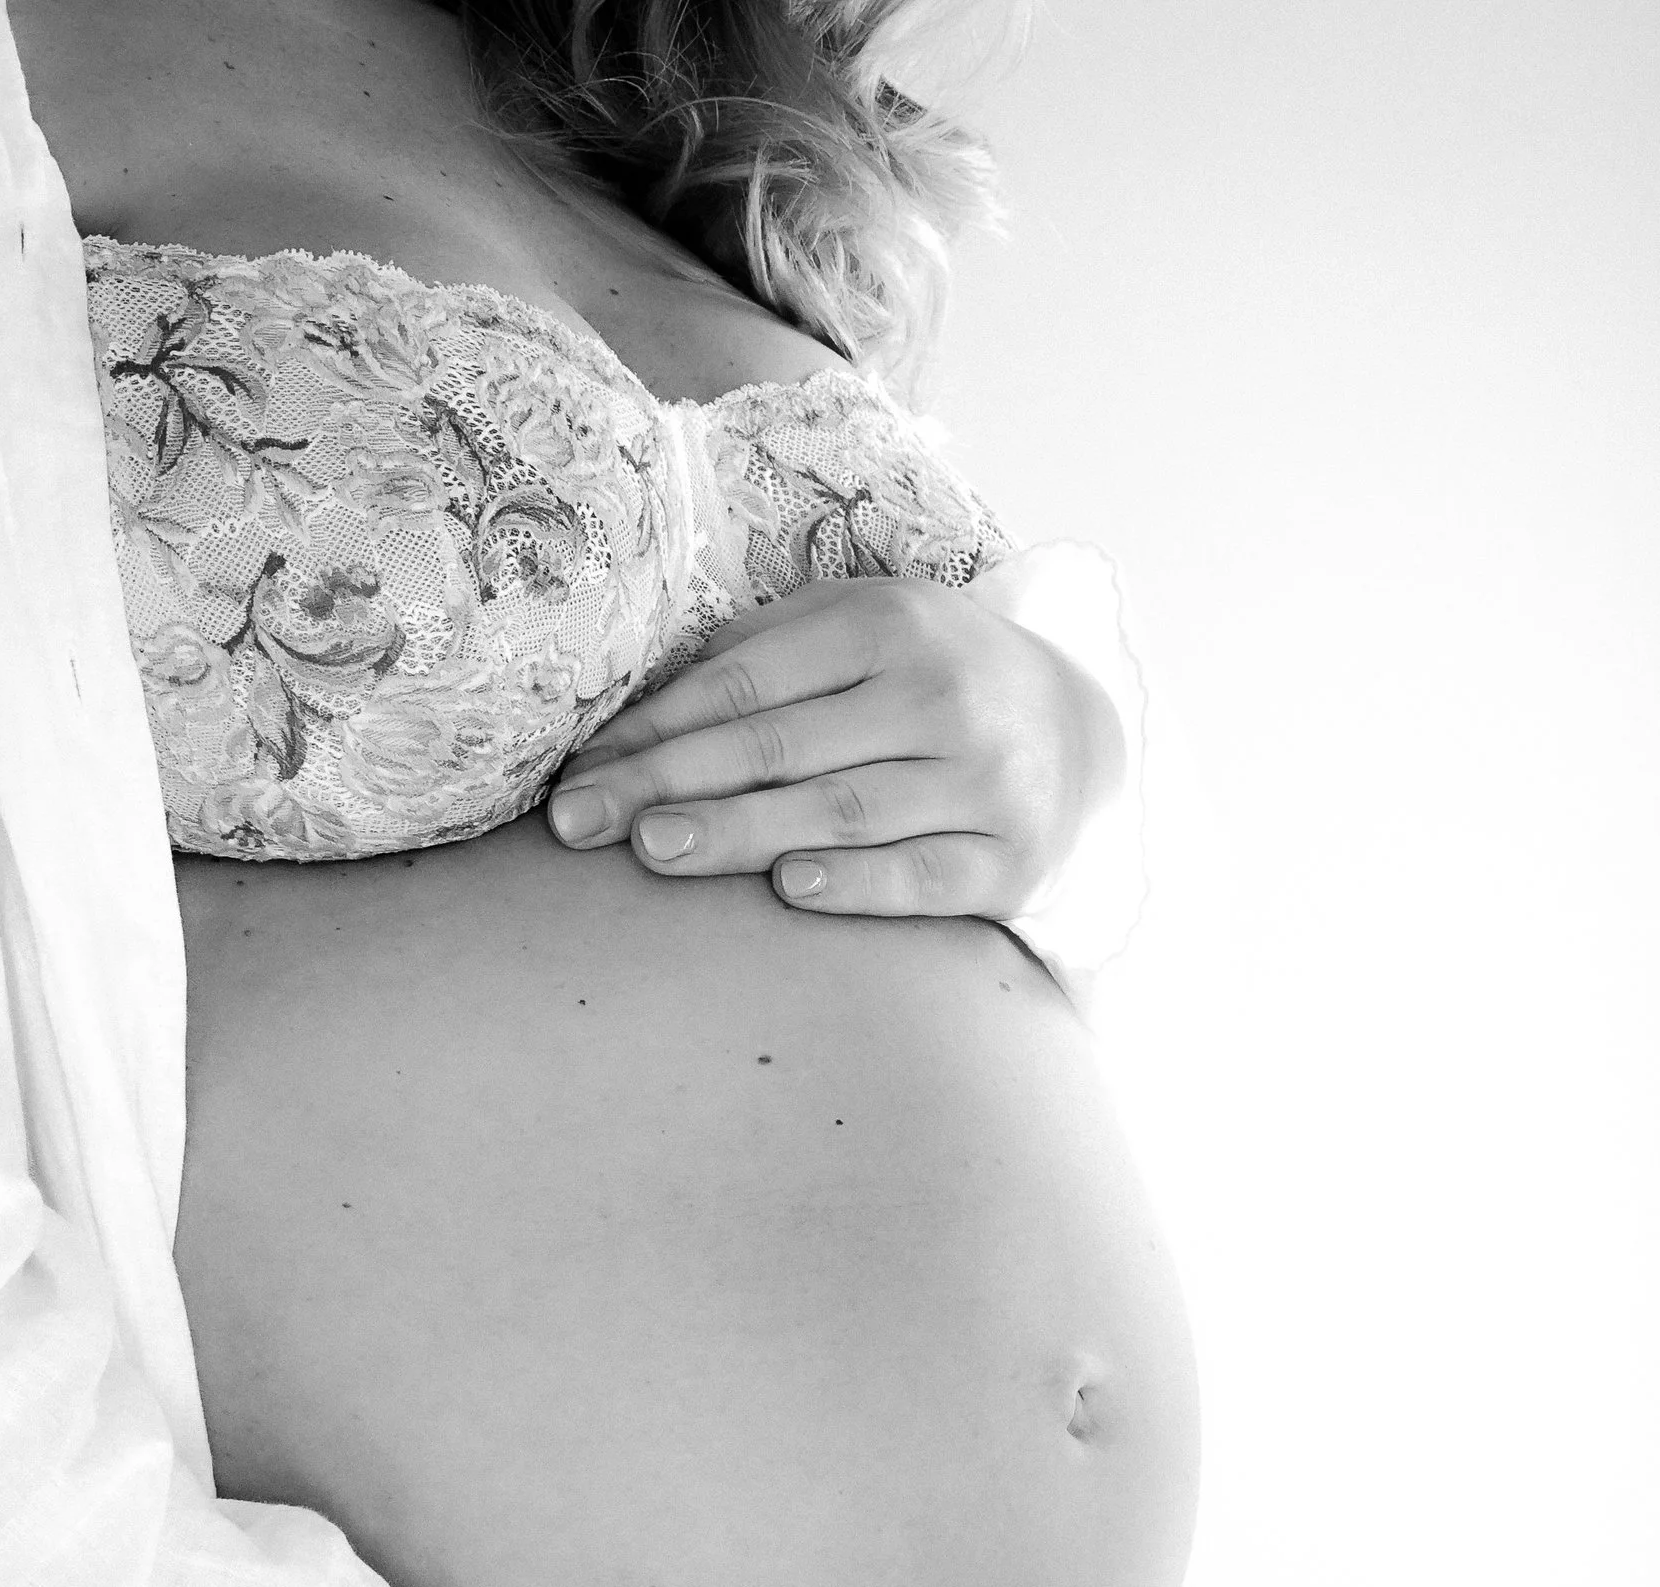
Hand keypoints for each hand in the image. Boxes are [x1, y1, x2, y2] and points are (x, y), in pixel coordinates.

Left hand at [541, 576, 1123, 921]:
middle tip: (584, 822)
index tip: (582, 771)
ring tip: (655, 850)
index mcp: (887, 625)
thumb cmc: (928, 678)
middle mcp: (939, 694)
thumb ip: (760, 653)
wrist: (1077, 732)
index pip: (747, 683)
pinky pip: (920, 875)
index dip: (657, 729)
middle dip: (670, 785)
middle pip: (780, 747)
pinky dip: (854, 884)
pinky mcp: (1008, 857)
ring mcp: (981, 779)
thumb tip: (638, 706)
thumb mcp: (859, 630)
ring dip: (742, 833)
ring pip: (842, 811)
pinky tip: (787, 888)